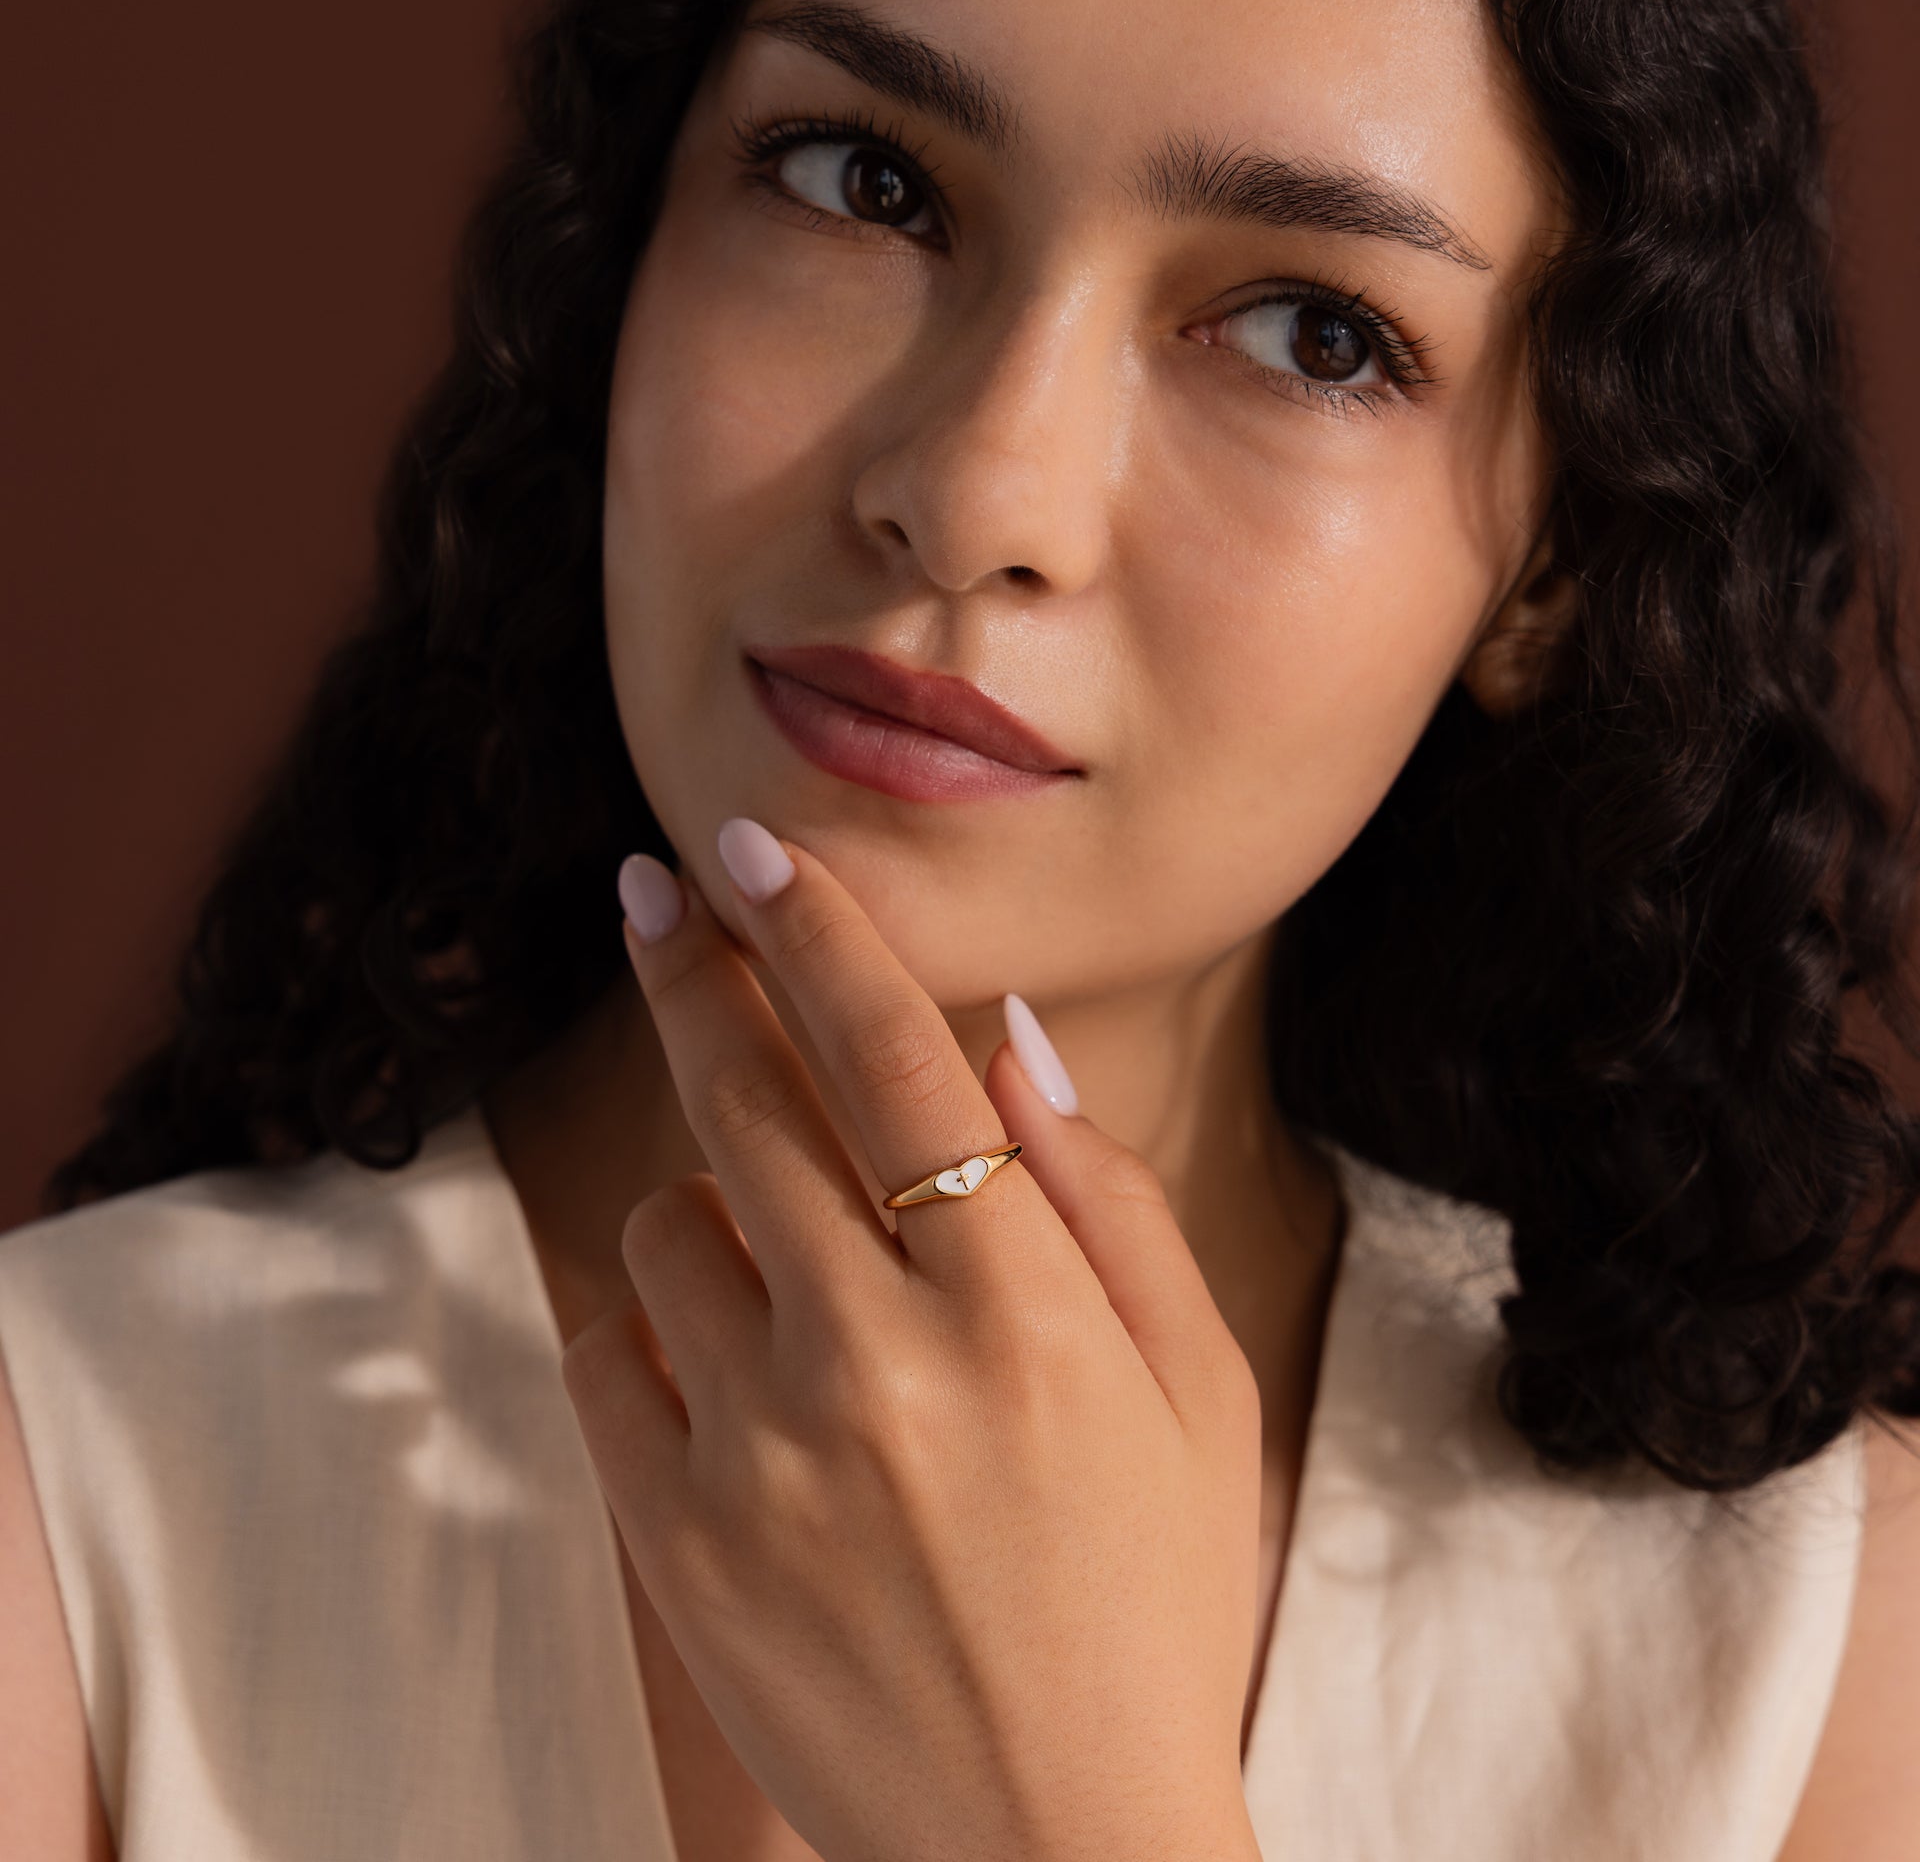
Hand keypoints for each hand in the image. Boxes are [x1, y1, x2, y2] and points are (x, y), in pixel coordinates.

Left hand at [560, 818, 1266, 1861]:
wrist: (1048, 1844)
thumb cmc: (1148, 1600)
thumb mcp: (1193, 1386)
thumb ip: (1106, 1196)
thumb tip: (1009, 1038)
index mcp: (1023, 1309)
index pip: (896, 1061)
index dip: (821, 933)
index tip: (755, 851)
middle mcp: (876, 1359)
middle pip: (745, 1099)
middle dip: (695, 972)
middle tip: (659, 898)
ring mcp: (755, 1452)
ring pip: (670, 1225)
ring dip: (717, 1207)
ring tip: (794, 1280)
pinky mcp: (673, 1538)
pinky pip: (606, 1355)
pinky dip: (654, 1328)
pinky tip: (732, 1368)